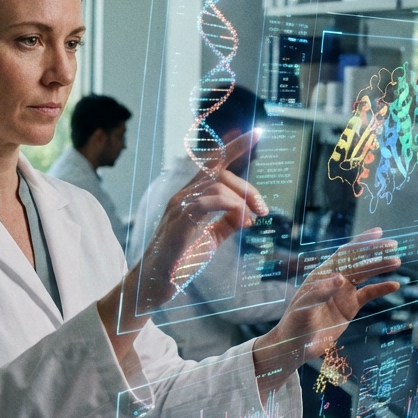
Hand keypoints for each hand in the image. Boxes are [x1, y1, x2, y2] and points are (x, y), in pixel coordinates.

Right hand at [129, 129, 268, 311]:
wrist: (153, 284)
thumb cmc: (179, 261)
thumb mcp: (210, 239)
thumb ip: (227, 223)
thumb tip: (248, 215)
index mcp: (190, 197)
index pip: (213, 164)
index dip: (234, 147)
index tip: (256, 133)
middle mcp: (182, 196)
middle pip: (219, 172)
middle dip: (247, 187)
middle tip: (264, 209)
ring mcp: (178, 207)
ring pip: (215, 185)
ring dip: (241, 199)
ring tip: (253, 218)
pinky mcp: (179, 222)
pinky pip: (206, 202)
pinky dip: (230, 207)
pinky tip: (243, 221)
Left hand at [250, 227, 400, 395]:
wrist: (296, 346)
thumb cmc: (295, 324)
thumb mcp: (304, 308)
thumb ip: (320, 292)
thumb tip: (340, 277)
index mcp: (321, 275)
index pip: (344, 254)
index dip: (360, 242)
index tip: (377, 233)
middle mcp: (333, 280)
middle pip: (357, 261)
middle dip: (374, 252)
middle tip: (393, 244)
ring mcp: (342, 293)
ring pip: (365, 275)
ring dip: (380, 268)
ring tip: (397, 262)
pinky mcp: (349, 307)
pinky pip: (368, 294)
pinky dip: (381, 289)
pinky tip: (395, 285)